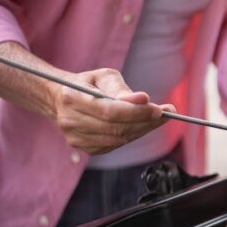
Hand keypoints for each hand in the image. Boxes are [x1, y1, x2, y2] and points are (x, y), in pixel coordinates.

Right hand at [53, 69, 174, 154]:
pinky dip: (132, 136)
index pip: (110, 111)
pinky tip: (142, 126)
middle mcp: (71, 121)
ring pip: (118, 139)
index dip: (137, 112)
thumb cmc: (87, 84)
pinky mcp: (86, 149)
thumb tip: (142, 100)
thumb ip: (121, 89)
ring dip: (142, 129)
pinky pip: (116, 145)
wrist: (61, 100)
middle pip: (116, 128)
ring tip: (158, 119)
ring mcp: (76, 138)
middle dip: (145, 122)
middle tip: (166, 113)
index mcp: (72, 98)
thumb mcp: (103, 77)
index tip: (159, 109)